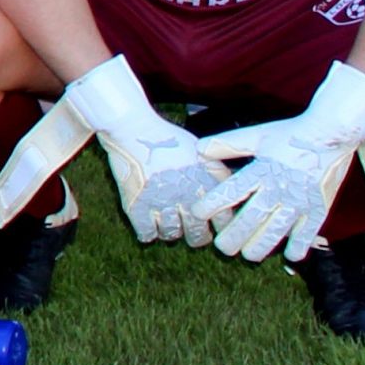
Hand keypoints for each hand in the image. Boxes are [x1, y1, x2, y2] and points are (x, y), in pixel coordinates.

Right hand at [67, 52, 222, 243]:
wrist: (133, 129)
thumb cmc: (168, 139)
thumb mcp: (203, 153)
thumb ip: (220, 174)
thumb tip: (231, 193)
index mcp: (205, 185)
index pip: (223, 221)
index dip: (218, 226)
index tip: (211, 225)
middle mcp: (186, 198)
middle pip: (197, 235)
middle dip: (195, 236)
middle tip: (189, 231)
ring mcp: (161, 203)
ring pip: (171, 235)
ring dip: (170, 232)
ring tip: (167, 224)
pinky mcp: (137, 206)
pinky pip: (147, 233)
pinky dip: (148, 233)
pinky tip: (148, 225)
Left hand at [197, 62, 364, 261]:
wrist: (330, 134)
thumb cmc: (289, 135)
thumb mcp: (256, 136)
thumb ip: (226, 144)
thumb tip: (198, 150)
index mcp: (260, 170)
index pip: (231, 191)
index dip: (212, 204)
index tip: (198, 213)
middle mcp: (278, 188)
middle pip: (252, 218)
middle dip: (234, 236)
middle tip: (222, 248)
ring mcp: (300, 201)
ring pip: (276, 231)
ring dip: (261, 246)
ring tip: (248, 256)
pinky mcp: (319, 207)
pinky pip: (308, 232)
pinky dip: (299, 246)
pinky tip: (290, 256)